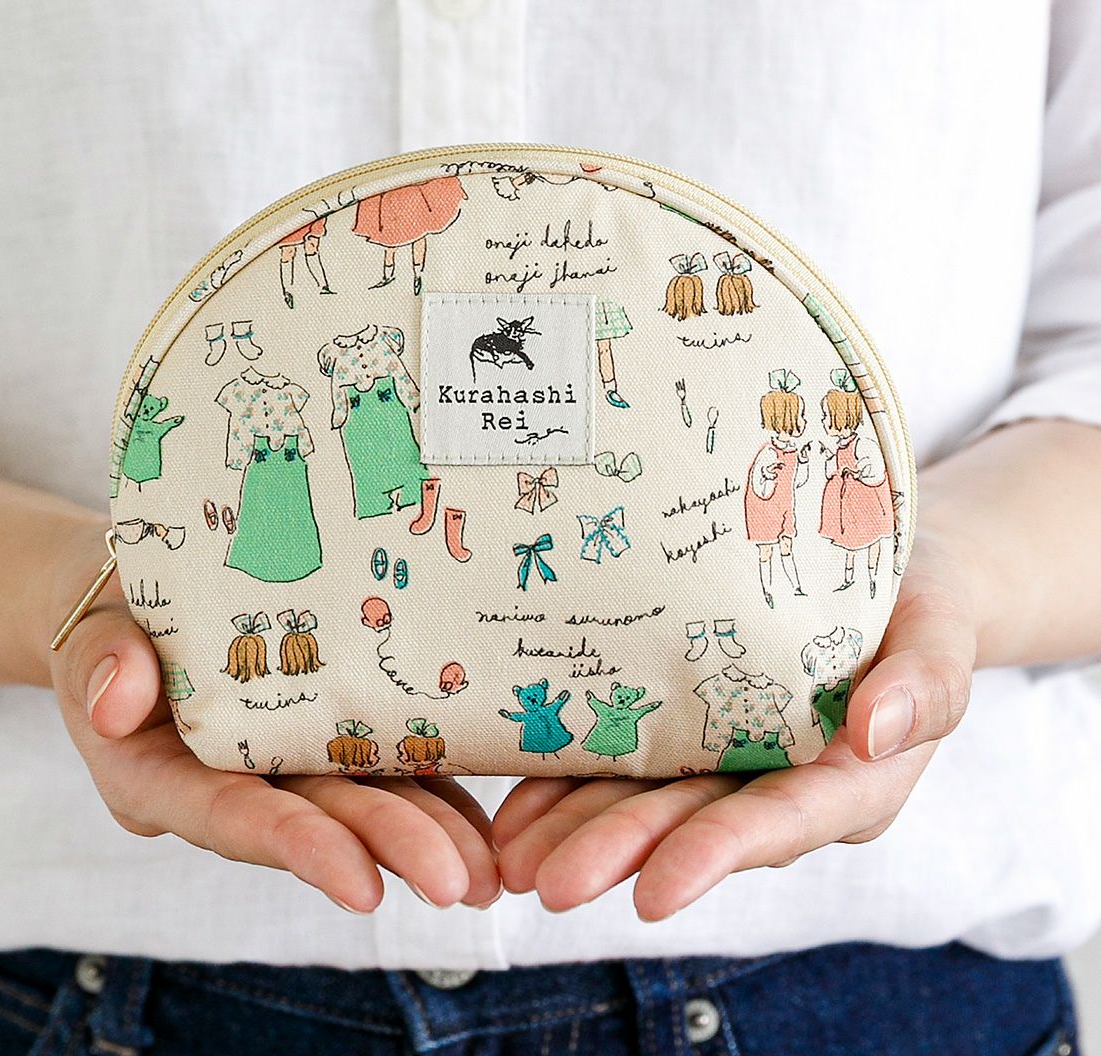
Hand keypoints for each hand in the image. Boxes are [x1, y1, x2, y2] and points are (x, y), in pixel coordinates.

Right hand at [46, 529, 499, 912]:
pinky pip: (379, 767)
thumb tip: (117, 701)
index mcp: (161, 778)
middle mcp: (230, 784)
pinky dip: (430, 790)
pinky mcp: (321, 738)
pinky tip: (480, 817)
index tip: (361, 885)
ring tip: (487, 870)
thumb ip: (102, 662)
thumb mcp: (92, 628)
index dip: (297, 849)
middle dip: (386, 849)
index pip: (231, 818)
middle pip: (314, 819)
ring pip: (358, 799)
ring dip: (424, 834)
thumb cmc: (109, 612)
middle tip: (458, 882)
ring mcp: (283, 764)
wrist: (137, 600)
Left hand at [492, 530, 975, 919]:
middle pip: (694, 822)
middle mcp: (778, 782)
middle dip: (620, 852)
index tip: (653, 893)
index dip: (715, 857)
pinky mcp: (683, 729)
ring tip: (512, 858)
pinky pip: (621, 760)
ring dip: (577, 831)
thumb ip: (924, 685)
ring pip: (646, 800)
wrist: (867, 560)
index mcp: (849, 780)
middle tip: (549, 883)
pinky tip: (514, 807)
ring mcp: (723, 758)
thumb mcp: (940, 630)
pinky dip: (568, 782)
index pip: (780, 823)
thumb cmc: (918, 599)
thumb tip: (877, 733)